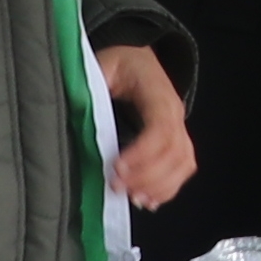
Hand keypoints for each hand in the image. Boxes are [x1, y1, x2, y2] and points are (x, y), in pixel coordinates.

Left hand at [99, 41, 197, 207]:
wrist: (138, 60)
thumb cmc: (120, 63)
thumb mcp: (102, 64)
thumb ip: (92, 85)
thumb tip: (77, 107)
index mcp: (158, 93)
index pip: (160, 128)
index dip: (142, 153)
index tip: (116, 167)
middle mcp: (176, 113)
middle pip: (175, 152)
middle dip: (147, 175)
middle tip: (116, 186)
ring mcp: (180, 128)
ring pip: (183, 163)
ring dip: (159, 186)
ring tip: (132, 198)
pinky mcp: (178, 142)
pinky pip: (183, 169)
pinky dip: (168, 188)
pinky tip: (147, 200)